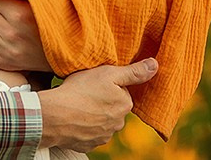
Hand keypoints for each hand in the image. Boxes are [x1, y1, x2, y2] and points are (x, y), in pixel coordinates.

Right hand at [38, 59, 157, 151]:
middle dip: (103, 102)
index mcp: (124, 105)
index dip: (109, 85)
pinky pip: (88, 134)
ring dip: (93, 116)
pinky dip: (82, 127)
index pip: (122, 93)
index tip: (96, 82)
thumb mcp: (108, 73)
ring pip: (101, 123)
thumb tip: (155, 65)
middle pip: (113, 109)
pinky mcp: (87, 145)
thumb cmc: (81, 91)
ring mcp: (102, 136)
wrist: (56, 116)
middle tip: (86, 92)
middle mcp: (117, 124)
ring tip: (77, 105)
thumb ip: (133, 71)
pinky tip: (73, 117)